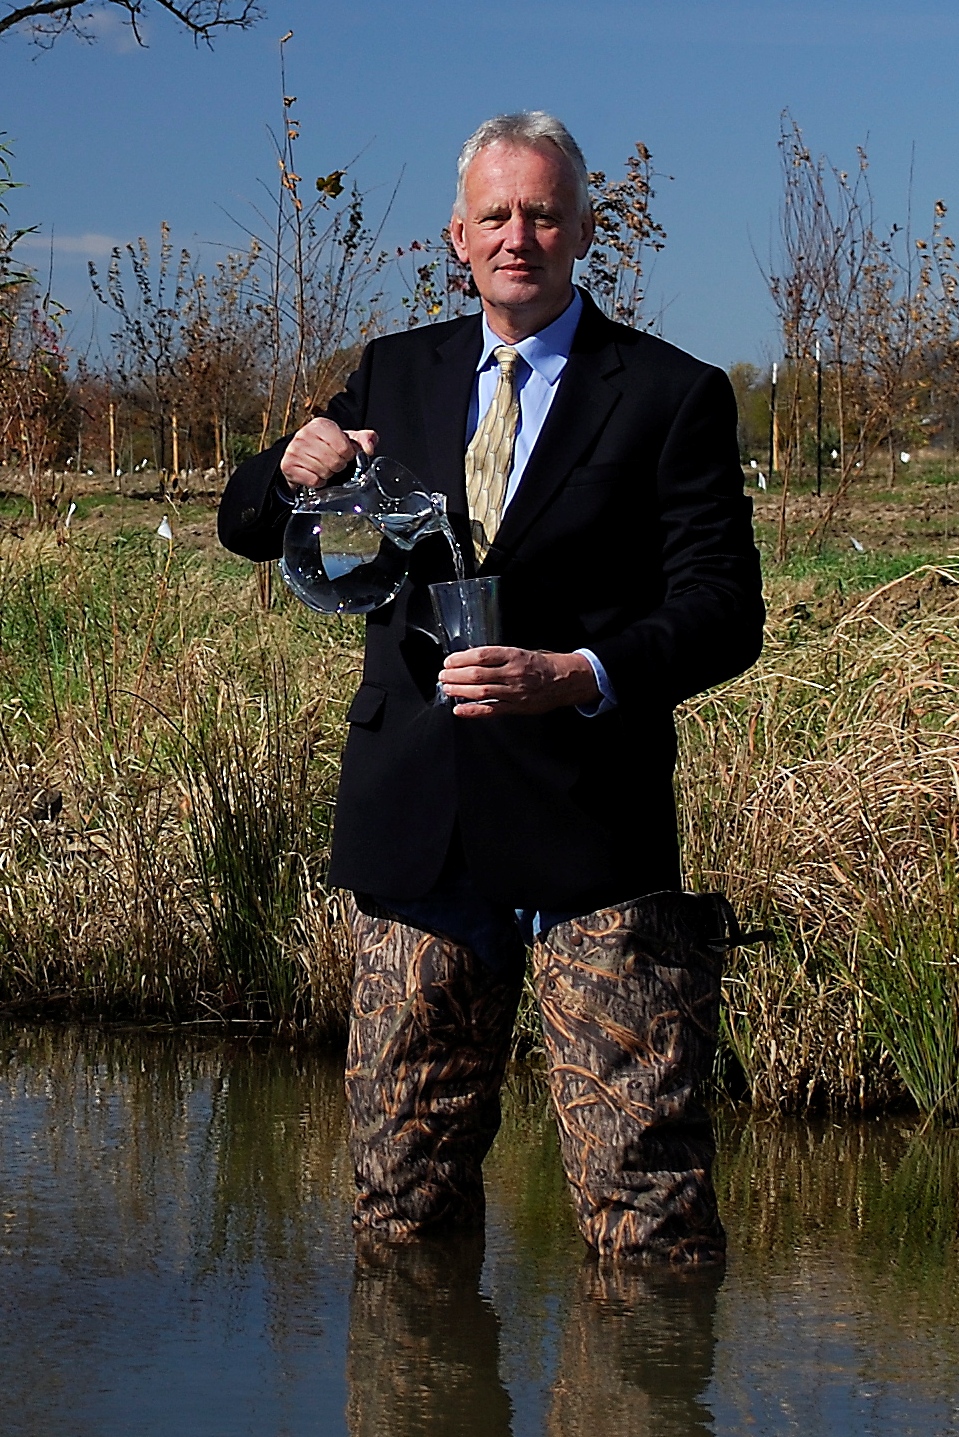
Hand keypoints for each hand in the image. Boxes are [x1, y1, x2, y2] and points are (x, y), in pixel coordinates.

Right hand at [279, 420, 378, 489]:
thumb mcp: (348, 440)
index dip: (348, 455)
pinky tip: (315, 474)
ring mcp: (294, 450)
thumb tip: (369, 448)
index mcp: (321, 424)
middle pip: (334, 462)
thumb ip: (365, 439)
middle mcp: (304, 434)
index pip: (344, 448)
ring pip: (323, 472)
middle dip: (338, 466)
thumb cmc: (329, 448)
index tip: (345, 455)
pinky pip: (313, 481)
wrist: (302, 457)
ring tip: (324, 467)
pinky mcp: (288, 465)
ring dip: (328, 474)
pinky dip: (318, 482)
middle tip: (334, 463)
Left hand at [439, 646, 598, 716]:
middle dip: (455, 675)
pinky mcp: (515, 707)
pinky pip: (491, 710)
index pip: (482, 656)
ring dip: (459, 691)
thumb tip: (473, 659)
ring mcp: (514, 692)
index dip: (462, 659)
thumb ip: (500, 656)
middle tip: (443, 675)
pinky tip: (459, 709)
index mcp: (515, 655)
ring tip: (447, 688)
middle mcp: (513, 673)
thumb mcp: (522, 651)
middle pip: (477, 675)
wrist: (564, 680)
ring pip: (481, 692)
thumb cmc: (542, 664)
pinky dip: (472, 711)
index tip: (449, 661)